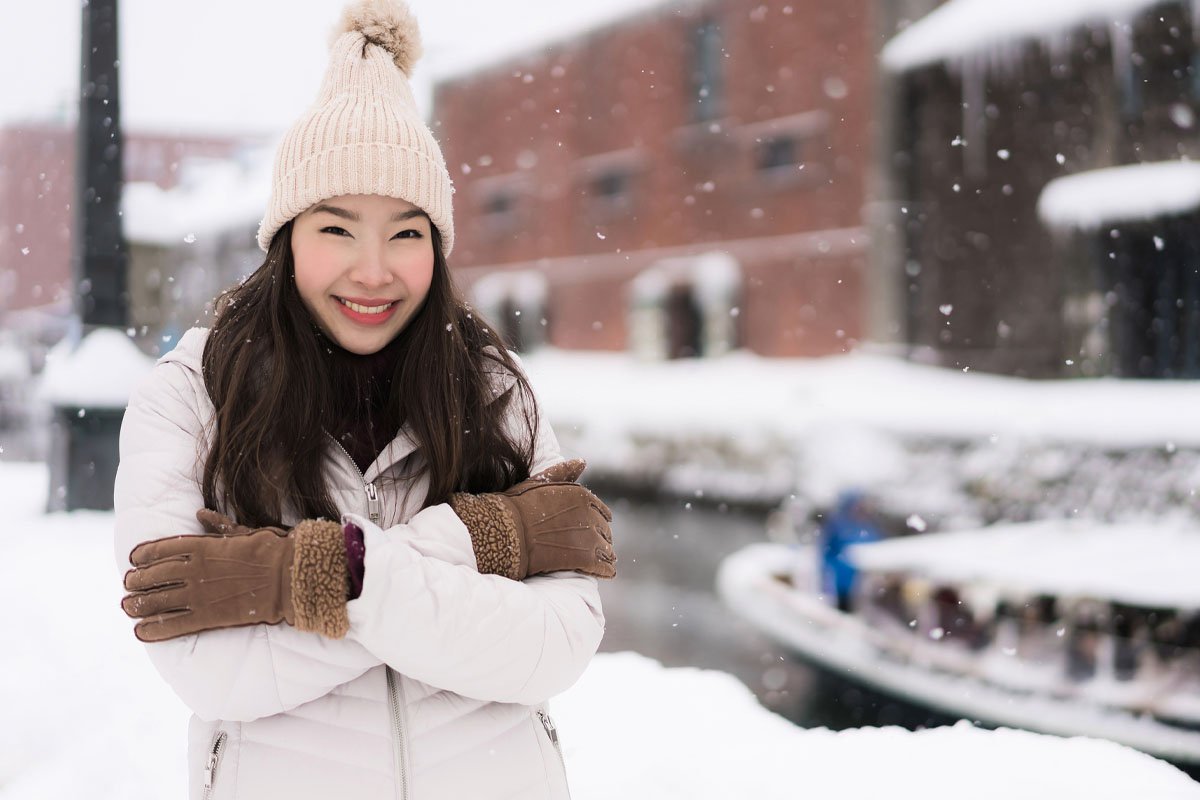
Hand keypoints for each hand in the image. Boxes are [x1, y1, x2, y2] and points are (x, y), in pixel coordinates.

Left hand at [120, 511, 348, 641]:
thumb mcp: (243, 530)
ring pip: (158, 600)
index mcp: (202, 546)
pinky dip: (154, 629)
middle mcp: (195, 569)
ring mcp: (199, 594)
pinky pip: (173, 624)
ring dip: (139, 604)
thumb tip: (200, 515)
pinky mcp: (208, 616)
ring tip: (128, 607)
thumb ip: (218, 526)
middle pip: (154, 575)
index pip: (161, 548)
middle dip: (137, 581)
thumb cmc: (271, 550)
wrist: (288, 577)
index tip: (132, 559)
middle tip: (128, 585)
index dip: (143, 554)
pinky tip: (141, 631)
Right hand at [450, 458, 616, 579]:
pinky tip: (606, 573)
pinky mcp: (585, 559)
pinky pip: (603, 567)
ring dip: (606, 556)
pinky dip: (606, 570)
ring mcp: (590, 538)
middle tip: (597, 549)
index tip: (594, 530)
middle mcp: (591, 515)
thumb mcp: (541, 482)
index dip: (598, 522)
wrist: (507, 531)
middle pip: (605, 532)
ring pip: (606, 549)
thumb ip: (564, 472)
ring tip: (603, 562)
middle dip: (602, 540)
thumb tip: (582, 461)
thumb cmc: (518, 506)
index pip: (602, 512)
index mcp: (583, 496)